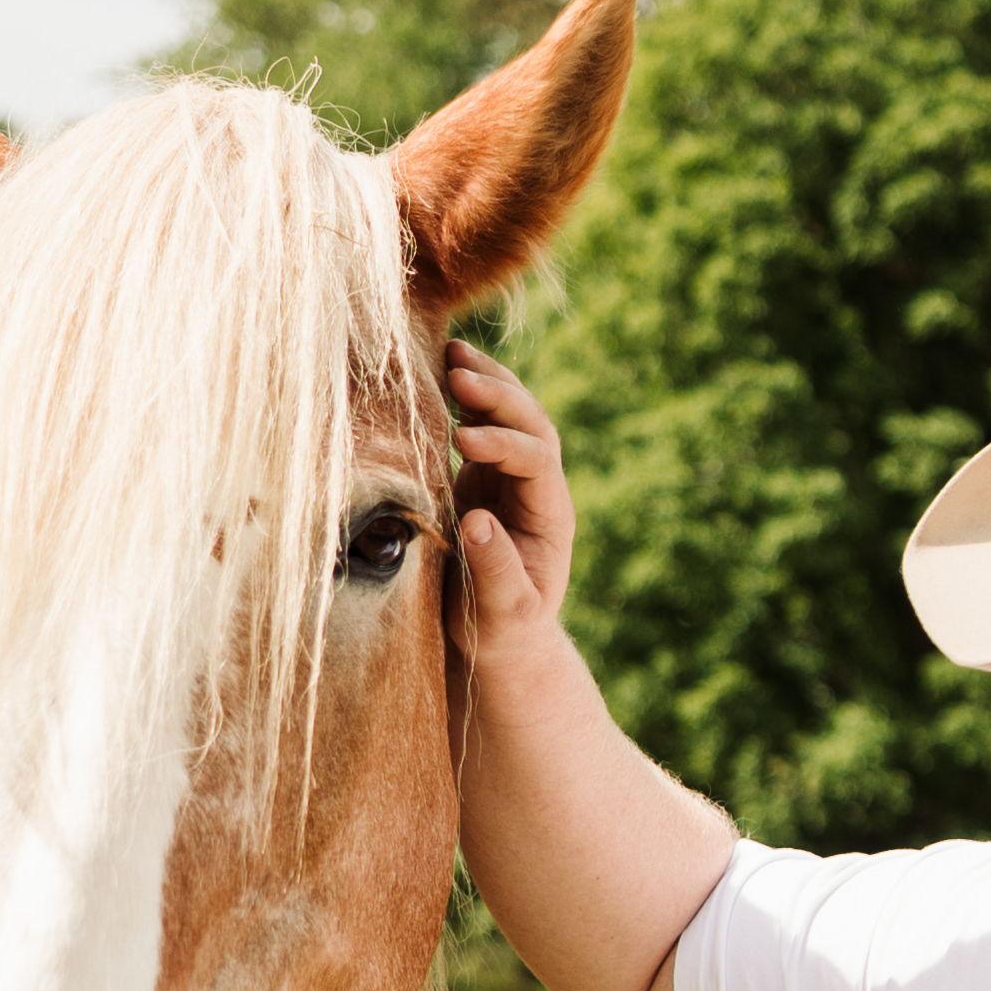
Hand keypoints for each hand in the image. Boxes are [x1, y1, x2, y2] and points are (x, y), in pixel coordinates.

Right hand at [446, 342, 576, 658]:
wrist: (497, 636)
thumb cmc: (501, 633)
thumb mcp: (503, 614)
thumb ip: (496, 571)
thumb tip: (478, 522)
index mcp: (551, 517)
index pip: (537, 463)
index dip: (505, 445)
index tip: (462, 439)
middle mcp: (537, 488)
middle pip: (533, 425)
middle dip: (499, 397)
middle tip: (458, 374)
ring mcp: (511, 476)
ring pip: (512, 414)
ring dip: (487, 382)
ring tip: (452, 353)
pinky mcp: (482, 474)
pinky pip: (481, 422)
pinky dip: (464, 395)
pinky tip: (440, 368)